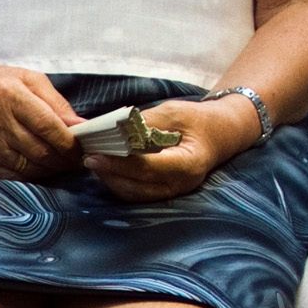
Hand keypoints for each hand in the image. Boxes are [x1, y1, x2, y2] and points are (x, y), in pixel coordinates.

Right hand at [0, 58, 81, 180]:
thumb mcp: (28, 79)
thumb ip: (56, 102)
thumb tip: (81, 125)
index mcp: (11, 96)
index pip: (46, 125)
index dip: (68, 141)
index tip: (83, 145)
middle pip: (40, 151)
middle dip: (65, 158)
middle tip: (79, 157)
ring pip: (30, 167)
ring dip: (52, 169)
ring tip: (63, 162)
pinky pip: (15, 176)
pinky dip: (34, 175)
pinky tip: (43, 166)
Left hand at [81, 96, 245, 204]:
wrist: (220, 134)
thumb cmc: (198, 120)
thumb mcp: (173, 112)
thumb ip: (143, 122)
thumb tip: (111, 128)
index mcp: (188, 164)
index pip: (147, 168)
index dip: (118, 163)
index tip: (95, 155)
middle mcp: (181, 184)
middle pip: (137, 187)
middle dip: (109, 173)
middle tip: (88, 157)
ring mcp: (174, 192)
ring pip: (134, 194)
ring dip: (111, 180)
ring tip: (94, 162)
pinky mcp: (165, 192)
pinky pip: (137, 193)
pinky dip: (119, 182)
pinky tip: (107, 167)